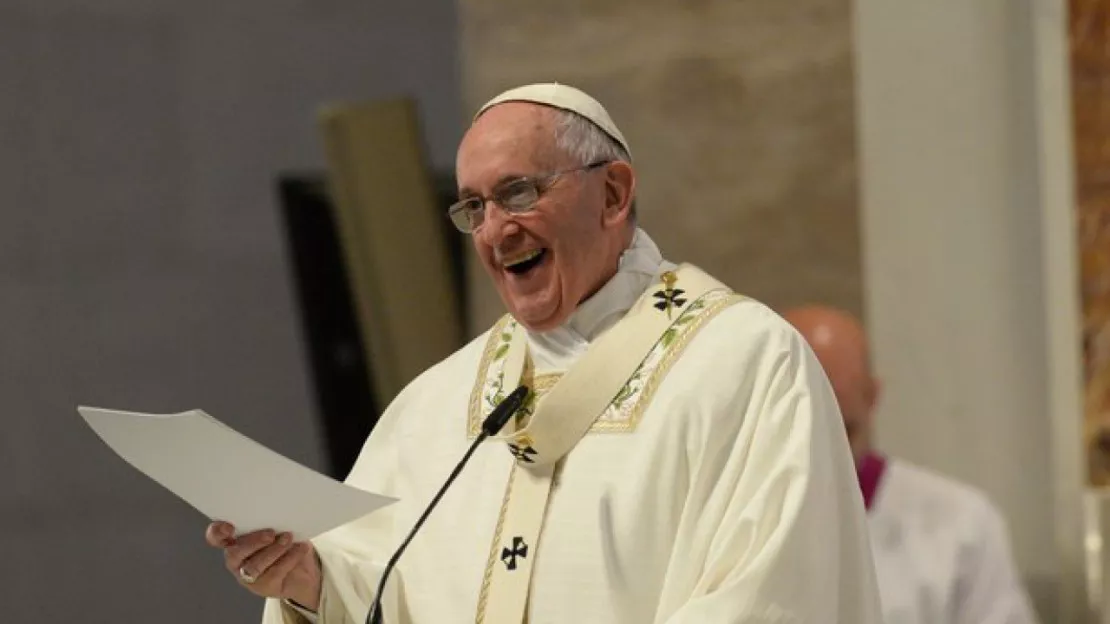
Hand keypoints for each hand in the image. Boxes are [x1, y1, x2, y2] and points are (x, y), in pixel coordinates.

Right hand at [206, 521, 322, 610]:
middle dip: (253, 542)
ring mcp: (248, 576)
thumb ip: (271, 521)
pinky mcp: (264, 587)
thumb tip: (279, 513)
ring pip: (254, 566)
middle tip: (271, 533)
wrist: (304, 571)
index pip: (216, 537)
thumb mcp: (278, 528)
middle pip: (234, 553)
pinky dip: (290, 558)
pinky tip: (300, 549)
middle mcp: (236, 560)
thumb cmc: (286, 543)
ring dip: (274, 550)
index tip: (229, 527)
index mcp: (234, 541)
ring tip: (288, 538)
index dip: (217, 532)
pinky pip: (275, 572)